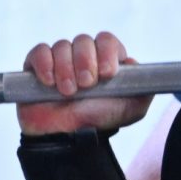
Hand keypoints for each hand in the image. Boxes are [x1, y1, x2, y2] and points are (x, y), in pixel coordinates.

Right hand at [15, 33, 152, 136]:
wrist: (68, 139)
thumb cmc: (98, 122)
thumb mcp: (132, 109)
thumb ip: (143, 88)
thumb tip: (134, 64)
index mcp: (104, 61)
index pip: (106, 41)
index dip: (107, 52)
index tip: (107, 73)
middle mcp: (82, 58)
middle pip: (83, 40)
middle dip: (85, 61)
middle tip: (86, 84)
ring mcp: (59, 61)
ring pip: (62, 46)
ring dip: (66, 69)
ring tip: (68, 92)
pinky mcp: (37, 67)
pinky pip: (39, 52)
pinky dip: (45, 64)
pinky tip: (50, 83)